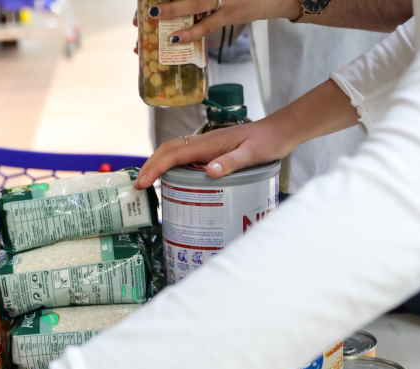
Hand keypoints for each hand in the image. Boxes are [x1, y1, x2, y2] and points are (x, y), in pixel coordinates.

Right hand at [137, 118, 296, 186]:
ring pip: (174, 151)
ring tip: (149, 182)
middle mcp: (203, 141)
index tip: (143, 183)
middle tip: (139, 186)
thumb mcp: (252, 155)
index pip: (173, 154)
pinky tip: (173, 177)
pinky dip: (171, 164)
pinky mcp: (211, 148)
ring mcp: (206, 144)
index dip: (155, 168)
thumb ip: (232, 162)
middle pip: (167, 149)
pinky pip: (184, 155)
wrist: (281, 131)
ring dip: (158, 163)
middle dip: (150, 165)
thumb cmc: (268, 142)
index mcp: (208, 143)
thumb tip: (209, 171)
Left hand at [149, 0, 297, 42]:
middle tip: (142, 15)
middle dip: (162, 4)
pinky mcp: (232, 13)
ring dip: (170, 13)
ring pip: (192, 5)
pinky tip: (175, 38)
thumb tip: (188, 18)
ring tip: (151, 20)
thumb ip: (204, 3)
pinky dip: (192, 32)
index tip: (146, 4)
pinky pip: (208, 24)